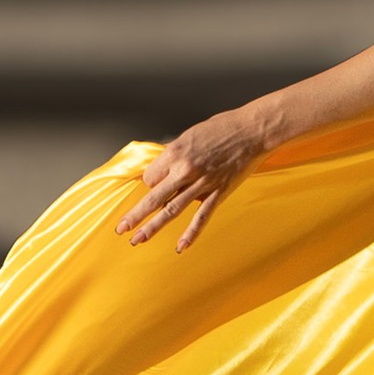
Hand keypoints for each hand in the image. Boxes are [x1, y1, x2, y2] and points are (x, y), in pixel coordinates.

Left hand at [117, 105, 272, 251]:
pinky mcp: (219, 192)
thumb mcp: (190, 135)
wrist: (252, 130)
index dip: (151, 183)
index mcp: (175, 153)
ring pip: (171, 210)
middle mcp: (185, 170)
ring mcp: (202, 183)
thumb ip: (176, 155)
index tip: (157, 184)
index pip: (150, 177)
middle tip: (121, 229)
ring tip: (137, 240)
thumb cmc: (222, 128)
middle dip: (135, 215)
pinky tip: (181, 247)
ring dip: (152, 227)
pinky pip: (202, 217)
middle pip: (153, 198)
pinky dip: (191, 233)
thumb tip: (167, 171)